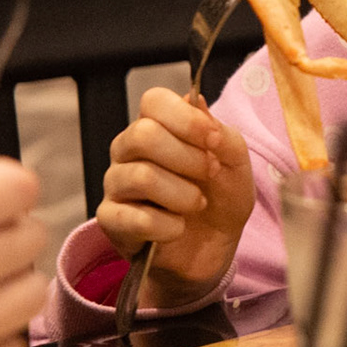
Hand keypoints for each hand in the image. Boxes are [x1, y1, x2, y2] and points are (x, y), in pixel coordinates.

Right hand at [96, 86, 254, 308]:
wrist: (214, 246)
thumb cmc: (222, 196)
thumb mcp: (236, 164)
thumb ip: (221, 134)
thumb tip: (196, 101)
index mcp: (157, 126)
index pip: (154, 100)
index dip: (186, 118)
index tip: (214, 140)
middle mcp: (128, 150)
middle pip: (142, 134)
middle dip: (188, 157)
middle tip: (210, 173)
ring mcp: (116, 184)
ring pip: (140, 176)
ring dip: (182, 194)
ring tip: (197, 204)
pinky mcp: (110, 219)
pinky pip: (135, 218)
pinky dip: (168, 226)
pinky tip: (178, 228)